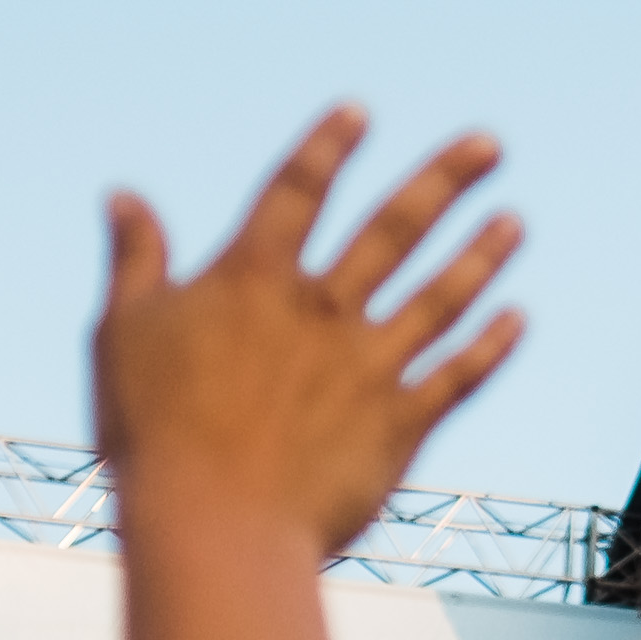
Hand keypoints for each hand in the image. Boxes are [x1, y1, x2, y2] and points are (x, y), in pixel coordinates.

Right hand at [93, 107, 526, 558]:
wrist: (214, 525)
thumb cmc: (152, 434)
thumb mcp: (124, 333)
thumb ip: (135, 260)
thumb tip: (122, 196)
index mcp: (251, 279)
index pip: (296, 192)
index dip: (327, 149)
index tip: (360, 113)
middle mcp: (321, 310)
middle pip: (394, 228)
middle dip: (445, 181)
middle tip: (490, 145)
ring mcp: (368, 366)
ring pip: (440, 296)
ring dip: (481, 255)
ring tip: (514, 222)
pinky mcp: (400, 425)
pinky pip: (457, 376)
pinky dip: (491, 347)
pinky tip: (518, 319)